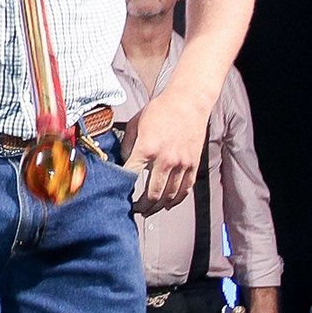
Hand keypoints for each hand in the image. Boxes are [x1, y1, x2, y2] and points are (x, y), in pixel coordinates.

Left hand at [120, 90, 208, 211]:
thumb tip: (123, 162)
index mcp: (146, 148)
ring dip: (159, 207)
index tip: (118, 194)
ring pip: (170, 195)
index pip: (131, 175)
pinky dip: (177, 200)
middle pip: (153, 193)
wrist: (188, 102)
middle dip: (142, 206)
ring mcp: (181, 164)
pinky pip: (185, 189)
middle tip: (136, 210)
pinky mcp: (193, 165)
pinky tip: (169, 205)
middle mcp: (165, 159)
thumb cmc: (160, 110)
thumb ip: (127, 145)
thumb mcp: (135, 124)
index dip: (123, 187)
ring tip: (150, 210)